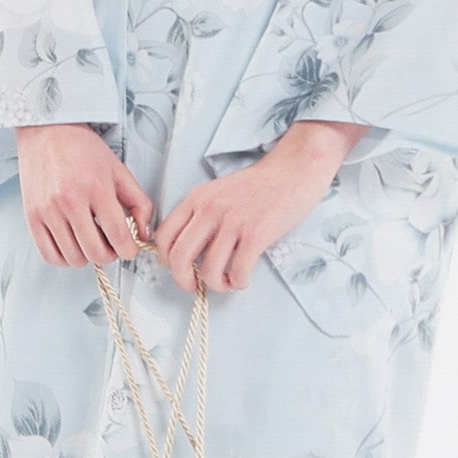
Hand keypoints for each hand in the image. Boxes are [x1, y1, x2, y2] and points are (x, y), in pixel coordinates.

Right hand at [15, 123, 154, 269]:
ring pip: (73, 258)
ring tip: (91, 240)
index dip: (129, 250)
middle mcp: (70, 200)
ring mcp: (48, 210)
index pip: (118, 235)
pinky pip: (49, 255)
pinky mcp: (32, 216)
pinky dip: (64, 259)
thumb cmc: (82, 148)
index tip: (129, 248)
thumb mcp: (119, 170)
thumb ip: (139, 202)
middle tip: (111, 244)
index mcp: (96, 187)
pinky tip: (72, 245)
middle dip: (109, 254)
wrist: (46, 131)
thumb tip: (145, 235)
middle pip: (95, 252)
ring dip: (87, 256)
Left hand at [151, 119, 370, 292]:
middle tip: (195, 286)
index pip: (164, 236)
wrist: (293, 171)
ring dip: (216, 285)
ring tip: (226, 282)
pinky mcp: (256, 234)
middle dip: (184, 281)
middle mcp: (210, 209)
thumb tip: (188, 251)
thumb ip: (201, 215)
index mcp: (197, 198)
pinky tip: (242, 279)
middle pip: (179, 257)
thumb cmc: (259, 185)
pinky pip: (237, 272)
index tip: (179, 268)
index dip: (167, 260)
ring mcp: (233, 221)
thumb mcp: (219, 192)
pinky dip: (238, 283)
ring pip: (209, 270)